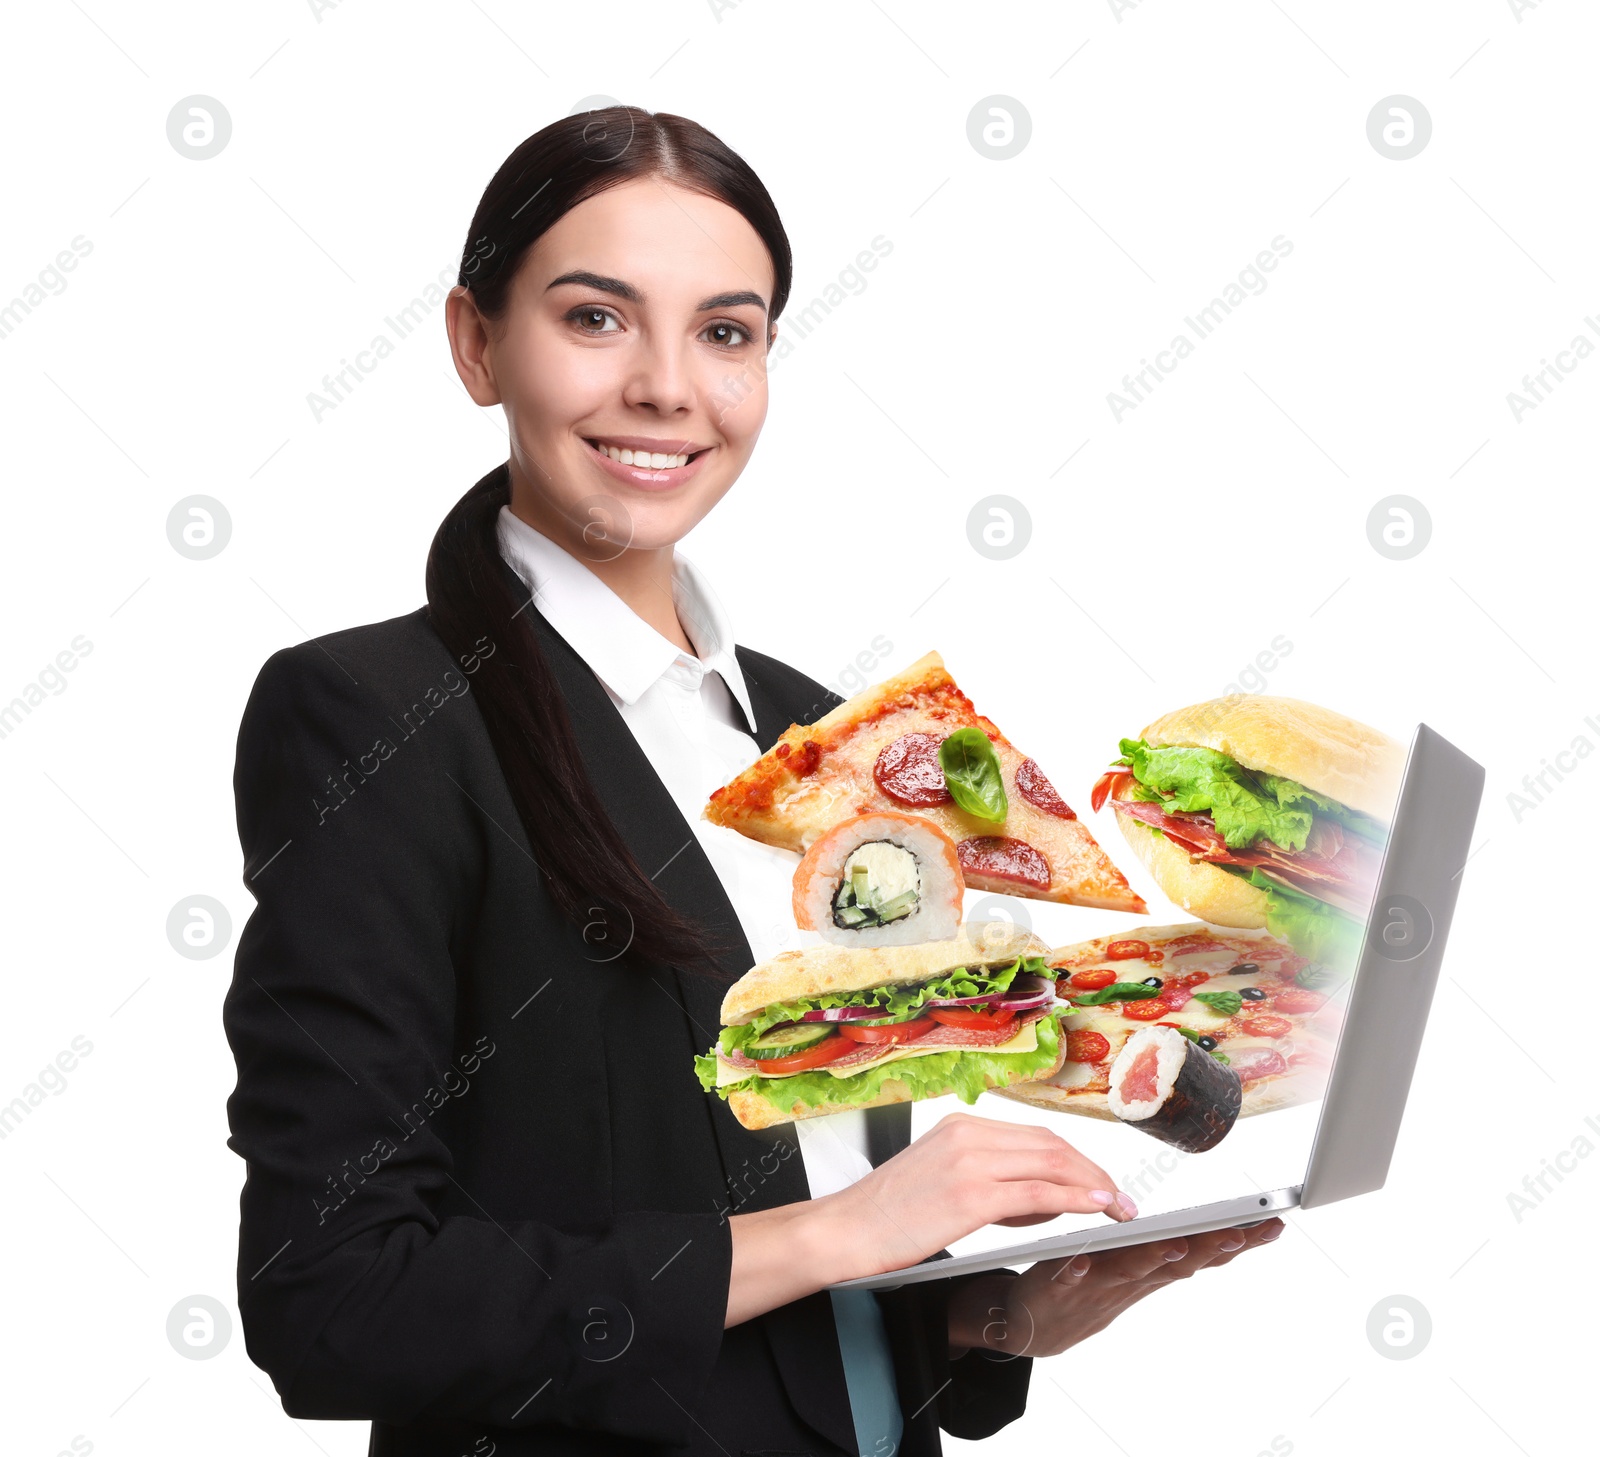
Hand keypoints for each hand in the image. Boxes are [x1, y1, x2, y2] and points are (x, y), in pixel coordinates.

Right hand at [726, 1111, 1134, 1327]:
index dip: (1077, 1159)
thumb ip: (987, 1177)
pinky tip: (1097, 1208)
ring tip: (1118, 1208)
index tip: (1101, 1182)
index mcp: (960, 1125)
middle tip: (1121, 1199)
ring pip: (1052, 1164)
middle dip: (1093, 1172)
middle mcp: (968, 1133)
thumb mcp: (939, 1178)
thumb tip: (1041, 1197)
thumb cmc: (886, 1215)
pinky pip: (1038, 1193)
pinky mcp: (970, 1194)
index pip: (1036, 1135)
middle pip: (1052, 1145)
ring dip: (1093, 1186)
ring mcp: (969, 1161)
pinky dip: (1076, 1198)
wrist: (843, 1232)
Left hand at [945, 1218, 1284, 1357]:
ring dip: (1151, 1259)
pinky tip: (1079, 1260)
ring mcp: (1096, 1286)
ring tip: (1174, 1243)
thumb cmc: (1090, 1287)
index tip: (1274, 1222)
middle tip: (1242, 1231)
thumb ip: (1172, 1254)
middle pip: (1177, 1262)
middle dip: (1210, 1247)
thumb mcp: (1139, 1272)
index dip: (1239, 1240)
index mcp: (1151, 1268)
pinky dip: (1074, 1269)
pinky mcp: (1057, 1288)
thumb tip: (1219, 1233)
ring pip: (1129, 1271)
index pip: (1202, 1251)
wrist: (1033, 1326)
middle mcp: (1130, 1279)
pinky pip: (1066, 1277)